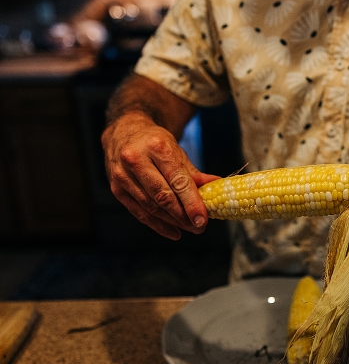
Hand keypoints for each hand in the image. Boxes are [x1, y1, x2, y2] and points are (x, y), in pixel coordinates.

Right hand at [101, 113, 218, 239]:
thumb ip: (194, 173)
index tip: (202, 219)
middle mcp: (136, 160)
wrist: (124, 132)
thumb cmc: (155, 143)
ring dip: (172, 222)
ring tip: (189, 229)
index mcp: (157, 147)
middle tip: (199, 228)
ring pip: (150, 206)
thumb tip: (218, 185)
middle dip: (182, 216)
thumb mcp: (176, 151)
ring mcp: (122, 175)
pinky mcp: (116, 188)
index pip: (177, 180)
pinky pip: (138, 212)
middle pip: (162, 196)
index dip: (191, 202)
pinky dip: (157, 224)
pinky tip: (172, 231)